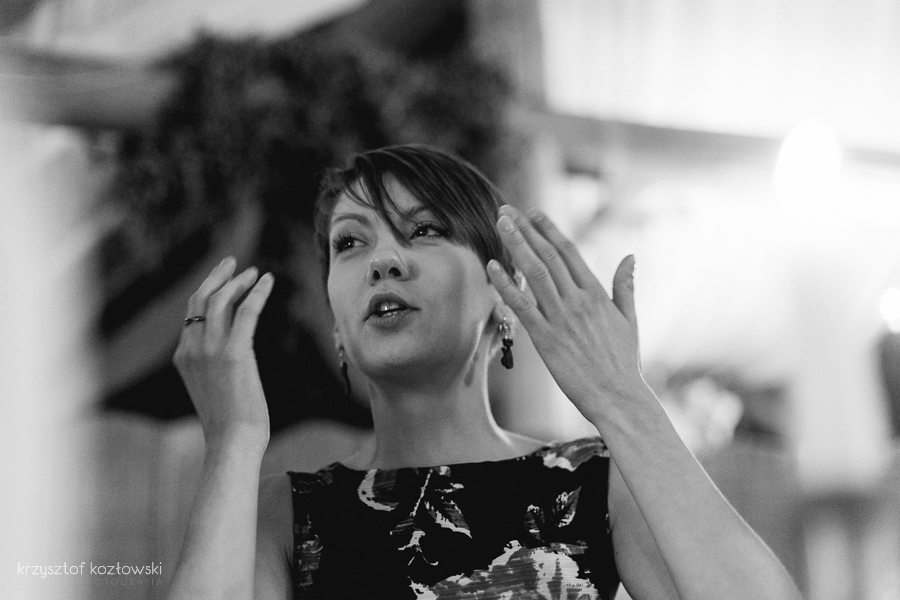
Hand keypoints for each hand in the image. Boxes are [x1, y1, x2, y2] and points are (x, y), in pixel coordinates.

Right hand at [173, 256, 274, 450]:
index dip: (209, 291)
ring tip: (255, 273)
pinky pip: (246, 312)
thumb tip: (233, 350)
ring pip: (221, 300)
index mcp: (183, 356)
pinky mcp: (234, 353)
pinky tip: (268, 282)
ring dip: (239, 282)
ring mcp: (210, 350)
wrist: (232, 441)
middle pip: (201, 299)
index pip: (193, 313)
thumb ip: (214, 364)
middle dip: (218, 276)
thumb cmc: (229, 421)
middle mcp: (191, 348)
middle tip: (234, 262)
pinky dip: (257, 293)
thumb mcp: (213, 386)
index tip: (225, 278)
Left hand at [487, 205, 644, 420]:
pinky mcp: (546, 339)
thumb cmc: (624, 363)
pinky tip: (492, 266)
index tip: (533, 212)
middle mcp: (578, 301)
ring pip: (534, 273)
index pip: (569, 252)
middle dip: (526, 230)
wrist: (619, 397)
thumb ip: (625, 286)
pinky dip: (506, 284)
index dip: (549, 230)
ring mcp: (561, 319)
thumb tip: (630, 256)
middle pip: (548, 256)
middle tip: (506, 210)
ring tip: (500, 224)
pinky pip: (522, 306)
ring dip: (516, 246)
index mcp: (596, 294)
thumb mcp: (629, 320)